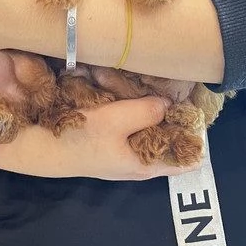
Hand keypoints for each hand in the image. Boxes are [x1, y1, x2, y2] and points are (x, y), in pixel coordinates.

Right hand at [0, 96, 201, 179]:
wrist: (42, 144)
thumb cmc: (83, 138)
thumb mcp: (117, 122)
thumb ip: (145, 111)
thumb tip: (167, 103)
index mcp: (145, 164)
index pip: (185, 159)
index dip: (196, 137)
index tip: (203, 109)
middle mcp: (137, 157)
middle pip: (166, 136)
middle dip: (172, 112)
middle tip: (178, 86)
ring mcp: (122, 145)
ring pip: (147, 122)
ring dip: (150, 103)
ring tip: (156, 81)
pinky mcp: (107, 133)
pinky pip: (128, 115)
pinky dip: (131, 101)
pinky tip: (129, 85)